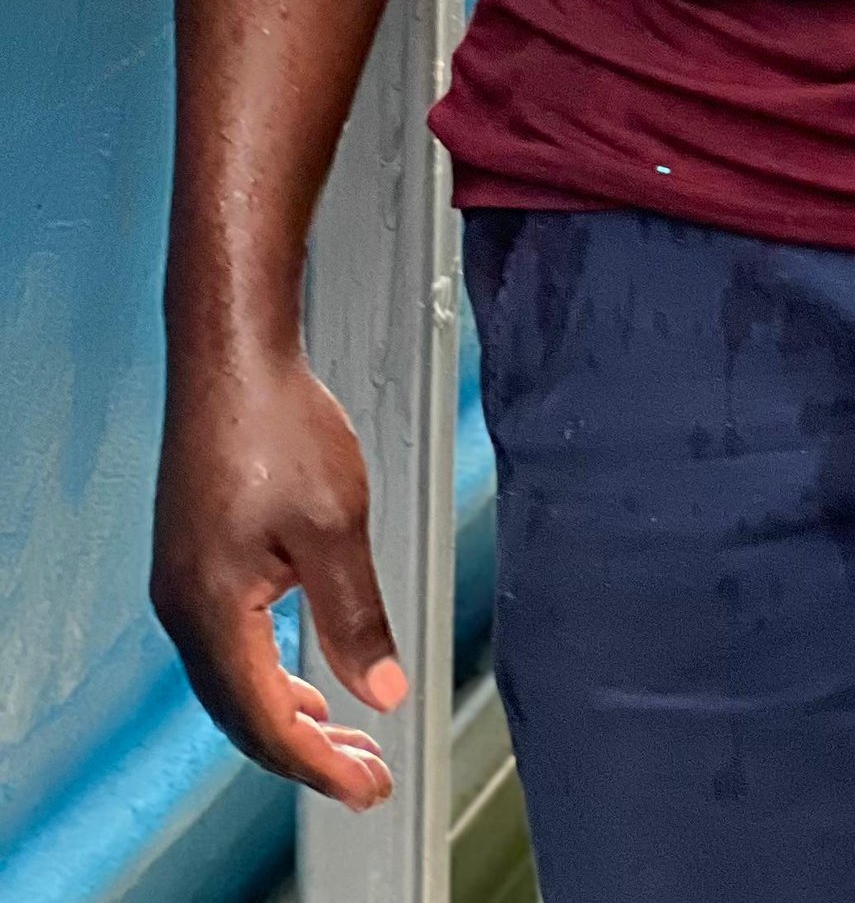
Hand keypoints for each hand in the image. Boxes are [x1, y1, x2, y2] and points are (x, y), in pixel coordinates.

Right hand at [152, 350, 404, 808]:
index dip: (319, 765)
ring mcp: (183, 586)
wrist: (231, 358)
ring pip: (231, 682)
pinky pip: (226, 646)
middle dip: (305, 753)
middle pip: (241, 714)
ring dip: (286, 717)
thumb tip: (382, 691)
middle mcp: (184, 610)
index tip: (369, 786)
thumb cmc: (277, 425)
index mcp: (214, 613)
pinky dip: (267, 676)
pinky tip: (302, 676)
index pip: (265, 722)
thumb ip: (355, 616)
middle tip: (366, 775)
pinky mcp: (193, 562)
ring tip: (340, 739)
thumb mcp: (336, 525)